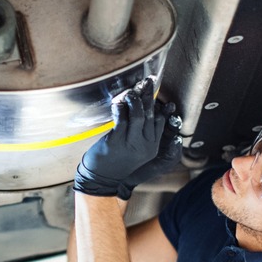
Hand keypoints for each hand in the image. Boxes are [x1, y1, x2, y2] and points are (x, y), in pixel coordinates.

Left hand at [74, 77, 165, 196]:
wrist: (102, 179)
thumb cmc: (117, 160)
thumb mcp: (136, 150)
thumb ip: (142, 133)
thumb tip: (142, 108)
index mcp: (152, 146)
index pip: (160, 120)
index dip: (158, 103)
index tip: (155, 90)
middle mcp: (145, 145)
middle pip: (150, 114)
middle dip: (149, 95)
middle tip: (148, 81)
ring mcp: (131, 144)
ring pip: (138, 115)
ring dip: (134, 100)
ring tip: (130, 92)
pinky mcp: (116, 141)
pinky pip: (121, 120)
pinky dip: (120, 108)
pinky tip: (118, 103)